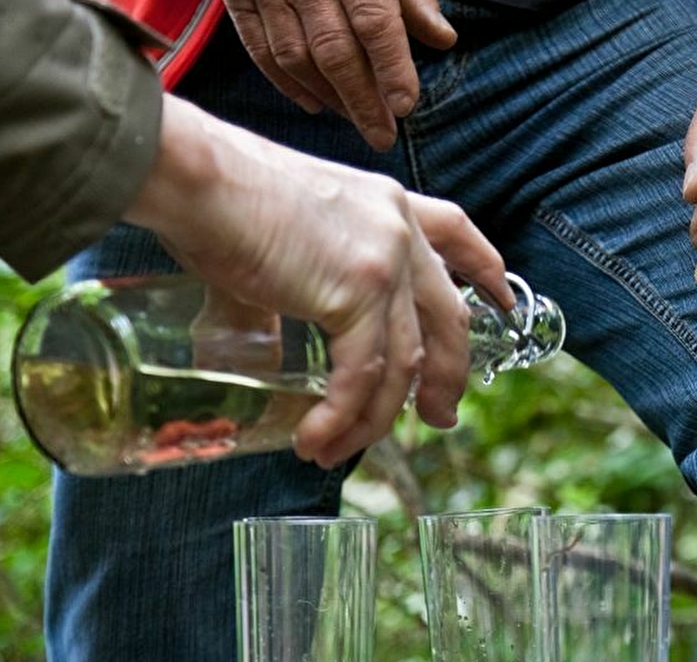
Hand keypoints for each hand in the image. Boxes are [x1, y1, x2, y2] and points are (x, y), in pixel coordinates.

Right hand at [125, 95, 510, 467]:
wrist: (192, 176)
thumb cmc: (215, 198)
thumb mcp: (283, 239)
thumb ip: (294, 294)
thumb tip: (275, 352)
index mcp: (387, 204)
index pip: (458, 233)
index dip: (486, 271)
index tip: (505, 303)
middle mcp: (399, 230)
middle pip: (447, 319)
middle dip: (447, 376)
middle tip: (437, 419)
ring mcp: (384, 263)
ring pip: (404, 363)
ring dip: (374, 418)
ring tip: (340, 450)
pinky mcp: (355, 295)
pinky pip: (362, 376)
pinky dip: (342, 418)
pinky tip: (317, 441)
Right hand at [225, 0, 456, 150]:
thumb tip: (442, 38)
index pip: (375, 23)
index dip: (391, 68)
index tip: (406, 106)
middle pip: (334, 51)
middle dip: (361, 100)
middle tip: (383, 136)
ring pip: (296, 57)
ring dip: (328, 97)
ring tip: (356, 120)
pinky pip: (260, 49)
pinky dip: (286, 83)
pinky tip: (314, 104)